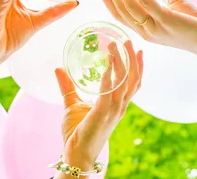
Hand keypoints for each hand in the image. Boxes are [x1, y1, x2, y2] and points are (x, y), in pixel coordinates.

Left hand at [53, 41, 142, 173]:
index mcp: (116, 104)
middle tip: (127, 41)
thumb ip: (67, 87)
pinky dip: (109, 78)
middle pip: (133, 80)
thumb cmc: (77, 132)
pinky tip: (107, 65)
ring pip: (124, 83)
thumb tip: (57, 68)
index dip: (138, 67)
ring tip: (117, 46)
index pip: (134, 83)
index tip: (139, 50)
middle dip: (132, 59)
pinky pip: (109, 94)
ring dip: (122, 63)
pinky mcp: (102, 115)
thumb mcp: (72, 104)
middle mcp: (119, 107)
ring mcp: (113, 111)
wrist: (76, 155)